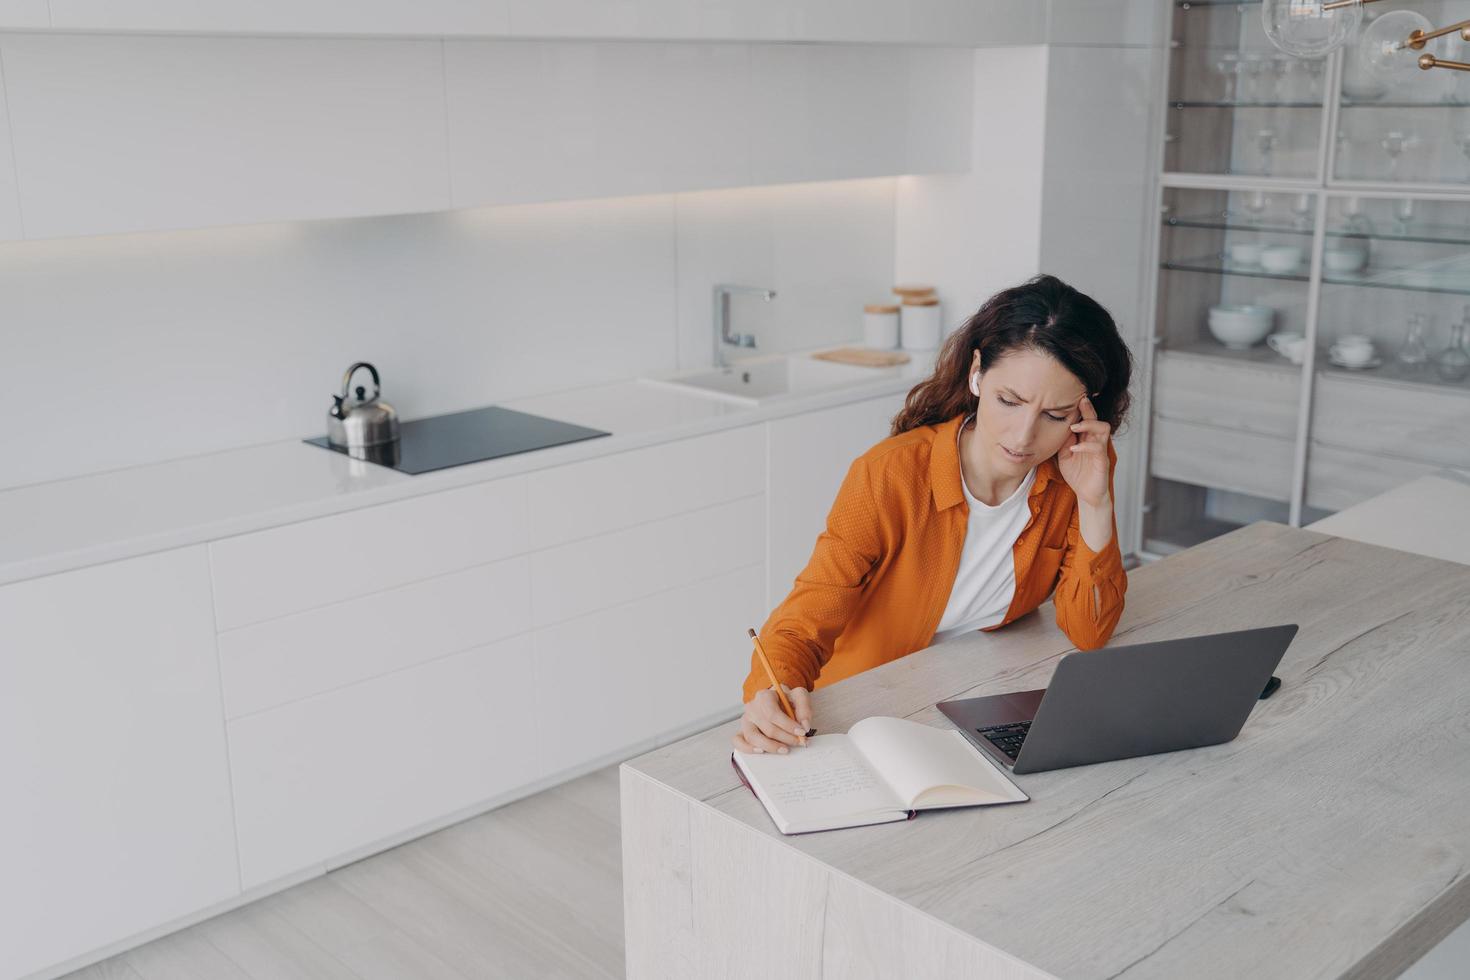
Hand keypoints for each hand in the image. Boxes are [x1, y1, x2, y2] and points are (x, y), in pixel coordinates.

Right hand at [732, 684, 812, 754]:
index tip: (802, 732)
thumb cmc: (787, 699)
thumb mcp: (799, 696)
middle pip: (766, 727)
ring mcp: (746, 720)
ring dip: (770, 746)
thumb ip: (804, 708)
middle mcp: (752, 708)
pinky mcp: (743, 730)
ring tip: (785, 750)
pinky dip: (747, 748)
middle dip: (785, 737)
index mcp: (764, 696)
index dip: (788, 725)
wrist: (777, 700)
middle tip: (799, 742)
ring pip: (752, 737)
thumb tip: (804, 726)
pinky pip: (738, 741)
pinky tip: (761, 751)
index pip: (773, 713)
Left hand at [1056, 394, 1111, 508]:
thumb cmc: (1076, 474)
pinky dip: (1086, 446)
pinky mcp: (1103, 461)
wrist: (1086, 494)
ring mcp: (1100, 450)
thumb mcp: (1064, 455)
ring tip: (1074, 428)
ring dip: (1089, 425)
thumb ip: (1063, 441)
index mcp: (1087, 437)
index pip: (1086, 418)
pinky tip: (1074, 448)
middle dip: (1088, 408)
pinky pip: (1098, 448)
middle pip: (1097, 418)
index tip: (1074, 395)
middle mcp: (1096, 440)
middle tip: (1080, 400)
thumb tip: (1058, 427)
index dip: (1082, 407)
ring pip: (1103, 429)